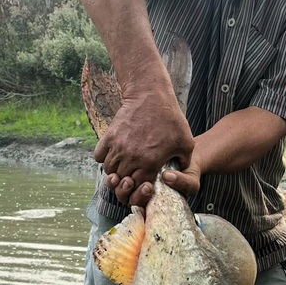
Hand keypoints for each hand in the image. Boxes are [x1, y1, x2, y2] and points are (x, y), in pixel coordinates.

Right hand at [94, 89, 193, 205]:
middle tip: (132, 178)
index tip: (145, 184)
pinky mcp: (109, 137)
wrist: (151, 96)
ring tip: (123, 167)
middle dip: (127, 184)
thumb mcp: (186, 142)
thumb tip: (178, 174)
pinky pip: (99, 157)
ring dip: (115, 172)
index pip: (139, 188)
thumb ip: (184, 162)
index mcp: (150, 163)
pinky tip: (114, 155)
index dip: (141, 189)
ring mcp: (118, 147)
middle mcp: (131, 158)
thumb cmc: (171, 119)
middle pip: (122, 182)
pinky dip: (104, 159)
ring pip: (109, 171)